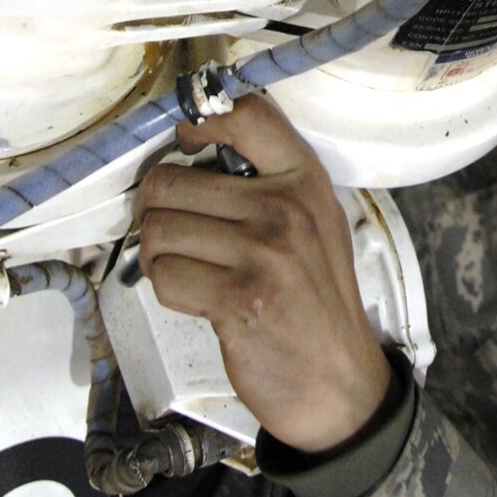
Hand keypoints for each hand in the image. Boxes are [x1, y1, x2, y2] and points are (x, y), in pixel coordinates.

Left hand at [136, 93, 395, 454]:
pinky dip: (169, 289)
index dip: (199, 123)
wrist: (339, 381)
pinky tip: (198, 297)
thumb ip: (269, 180)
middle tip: (174, 230)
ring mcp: (263, 254)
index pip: (246, 115)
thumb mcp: (315, 222)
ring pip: (159, 230)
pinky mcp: (239, 298)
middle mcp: (286, 209)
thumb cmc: (316, 300)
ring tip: (188, 268)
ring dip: (159, 255)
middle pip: (171, 181)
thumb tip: (192, 151)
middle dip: (157, 210)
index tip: (187, 145)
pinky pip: (165, 276)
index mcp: (305, 181)